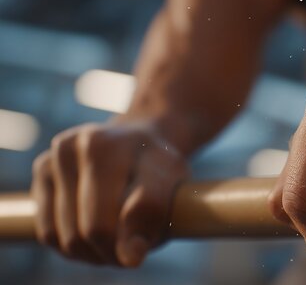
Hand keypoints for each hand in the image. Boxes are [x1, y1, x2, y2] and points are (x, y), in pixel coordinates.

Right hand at [30, 122, 188, 266]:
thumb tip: (130, 257)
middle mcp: (72, 147)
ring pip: (64, 238)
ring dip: (91, 251)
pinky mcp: (42, 173)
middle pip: (85, 232)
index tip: (140, 247)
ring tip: (116, 237)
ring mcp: (52, 159)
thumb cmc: (158, 168)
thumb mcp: (168, 184)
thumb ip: (151, 214)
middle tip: (130, 244)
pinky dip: (71, 244)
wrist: (139, 143)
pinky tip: (93, 232)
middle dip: (109, 250)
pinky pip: (48, 233)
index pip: (103, 223)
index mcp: (105, 146)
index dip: (123, 246)